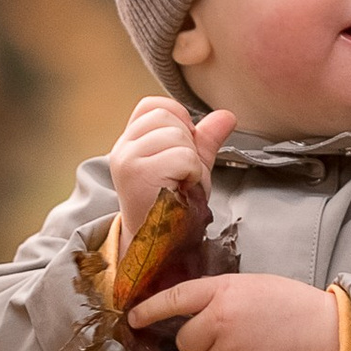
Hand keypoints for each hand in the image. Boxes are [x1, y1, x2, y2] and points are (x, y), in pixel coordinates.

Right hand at [108, 96, 234, 241]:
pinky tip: (182, 189)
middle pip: (167, 116)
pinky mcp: (137, 173)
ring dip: (191, 161)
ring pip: (177, 135)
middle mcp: (123, 148)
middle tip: (182, 173)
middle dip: (187, 143)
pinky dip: (193, 173)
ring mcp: (128, 159)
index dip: (177, 119)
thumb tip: (227, 115)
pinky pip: (183, 156)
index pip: (153, 105)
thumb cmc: (172, 207)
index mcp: (131, 142)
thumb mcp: (191, 166)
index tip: (183, 149)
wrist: (158, 245)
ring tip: (181, 183)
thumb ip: (205, 139)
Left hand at [129, 273, 342, 350]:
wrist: (323, 333)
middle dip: (200, 342)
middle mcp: (219, 321)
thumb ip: (219, 296)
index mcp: (222, 291)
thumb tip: (192, 313)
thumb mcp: (251, 287)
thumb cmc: (289, 305)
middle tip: (229, 335)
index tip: (133, 318)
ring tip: (254, 347)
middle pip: (186, 341)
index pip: (176, 298)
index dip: (150, 309)